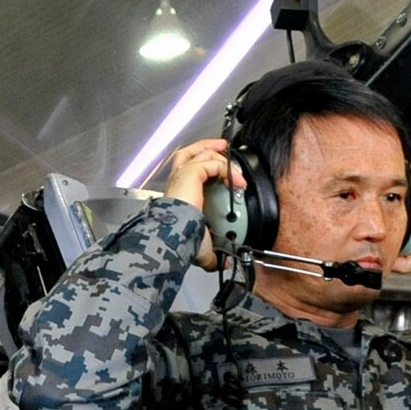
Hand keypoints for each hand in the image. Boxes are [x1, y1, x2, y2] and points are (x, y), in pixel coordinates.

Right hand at [162, 138, 242, 270]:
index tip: (225, 175)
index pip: (189, 175)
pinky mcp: (190, 173)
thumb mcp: (202, 248)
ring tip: (231, 158)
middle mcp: (177, 184)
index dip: (207, 170)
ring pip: (198, 152)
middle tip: (222, 147)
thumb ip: (214, 254)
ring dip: (218, 154)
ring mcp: (181, 176)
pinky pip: (210, 161)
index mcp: (178, 197)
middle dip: (206, 147)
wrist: (174, 236)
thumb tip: (223, 263)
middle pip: (188, 154)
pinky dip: (225, 167)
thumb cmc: (181, 240)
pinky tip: (235, 180)